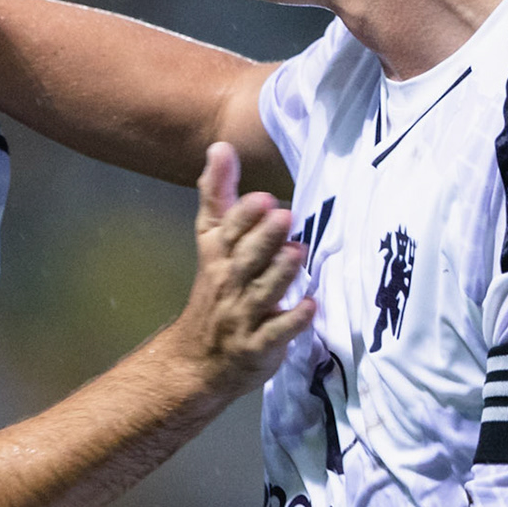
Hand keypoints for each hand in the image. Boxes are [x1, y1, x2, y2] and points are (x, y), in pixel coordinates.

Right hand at [168, 142, 313, 396]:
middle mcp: (228, 283)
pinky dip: (293, 321)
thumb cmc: (215, 291)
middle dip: (263, 238)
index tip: (263, 199)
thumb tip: (220, 147)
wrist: (197, 359)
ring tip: (296, 252)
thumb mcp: (211, 241)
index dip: (244, 217)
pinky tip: (310, 306)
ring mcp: (243, 316)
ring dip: (279, 273)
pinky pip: (276, 334)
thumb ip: (218, 195)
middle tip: (284, 215)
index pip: (227, 232)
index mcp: (218, 256)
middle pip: (245, 259)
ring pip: (262, 293)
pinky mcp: (259, 346)